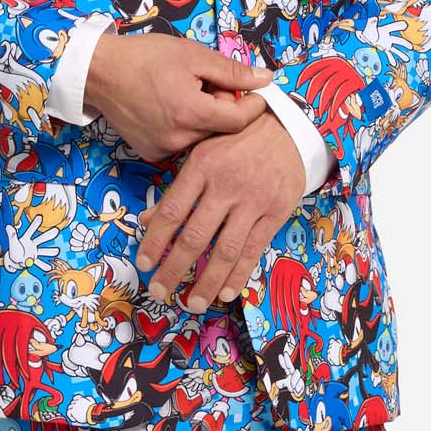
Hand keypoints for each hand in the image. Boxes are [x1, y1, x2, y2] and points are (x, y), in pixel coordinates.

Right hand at [84, 31, 270, 163]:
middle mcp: (178, 138)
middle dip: (223, 108)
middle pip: (220, 130)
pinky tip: (169, 108)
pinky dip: (183, 128)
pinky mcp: (150, 153)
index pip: (239, 121)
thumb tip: (266, 79)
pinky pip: (180, 144)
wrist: (99, 72)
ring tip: (186, 94)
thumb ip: (231, 71)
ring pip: (201, 138)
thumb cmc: (145, 57)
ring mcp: (162, 150)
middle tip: (209, 85)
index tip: (256, 92)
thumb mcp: (192, 55)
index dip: (253, 106)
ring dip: (203, 119)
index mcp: (191, 112)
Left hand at [134, 109, 305, 309]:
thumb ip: (176, 189)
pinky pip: (254, 249)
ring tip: (193, 303)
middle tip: (160, 291)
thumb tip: (146, 221)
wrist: (287, 128)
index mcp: (202, 166)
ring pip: (225, 250)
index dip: (155, 241)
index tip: (143, 264)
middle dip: (174, 269)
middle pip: (196, 236)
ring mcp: (253, 200)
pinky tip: (225, 292)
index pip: (172, 211)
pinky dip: (239, 274)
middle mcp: (226, 184)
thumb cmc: (236, 141)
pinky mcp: (276, 211)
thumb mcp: (201, 153)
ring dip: (206, 281)